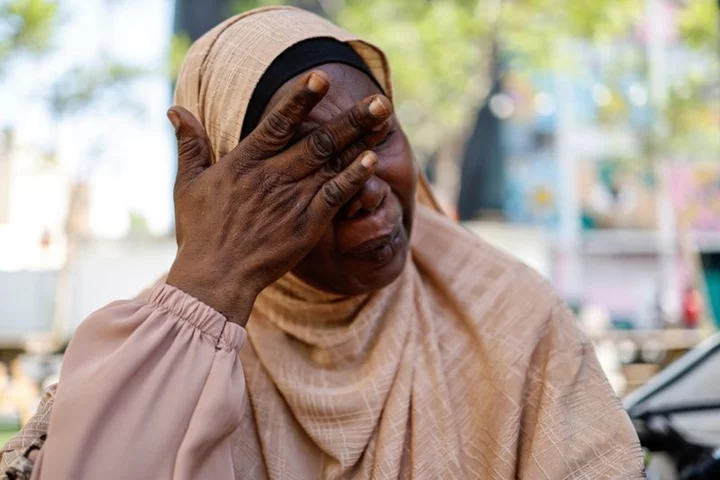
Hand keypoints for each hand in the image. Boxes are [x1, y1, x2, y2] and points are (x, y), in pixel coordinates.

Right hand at [165, 71, 392, 324]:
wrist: (214, 278)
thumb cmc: (200, 232)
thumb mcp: (187, 184)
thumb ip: (190, 144)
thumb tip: (175, 108)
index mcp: (244, 162)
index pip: (277, 123)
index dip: (300, 99)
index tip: (321, 77)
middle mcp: (273, 176)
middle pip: (318, 140)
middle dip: (349, 118)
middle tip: (378, 100)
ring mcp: (292, 200)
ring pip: (331, 162)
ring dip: (359, 139)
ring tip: (383, 117)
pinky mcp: (306, 225)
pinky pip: (335, 195)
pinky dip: (354, 177)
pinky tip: (372, 159)